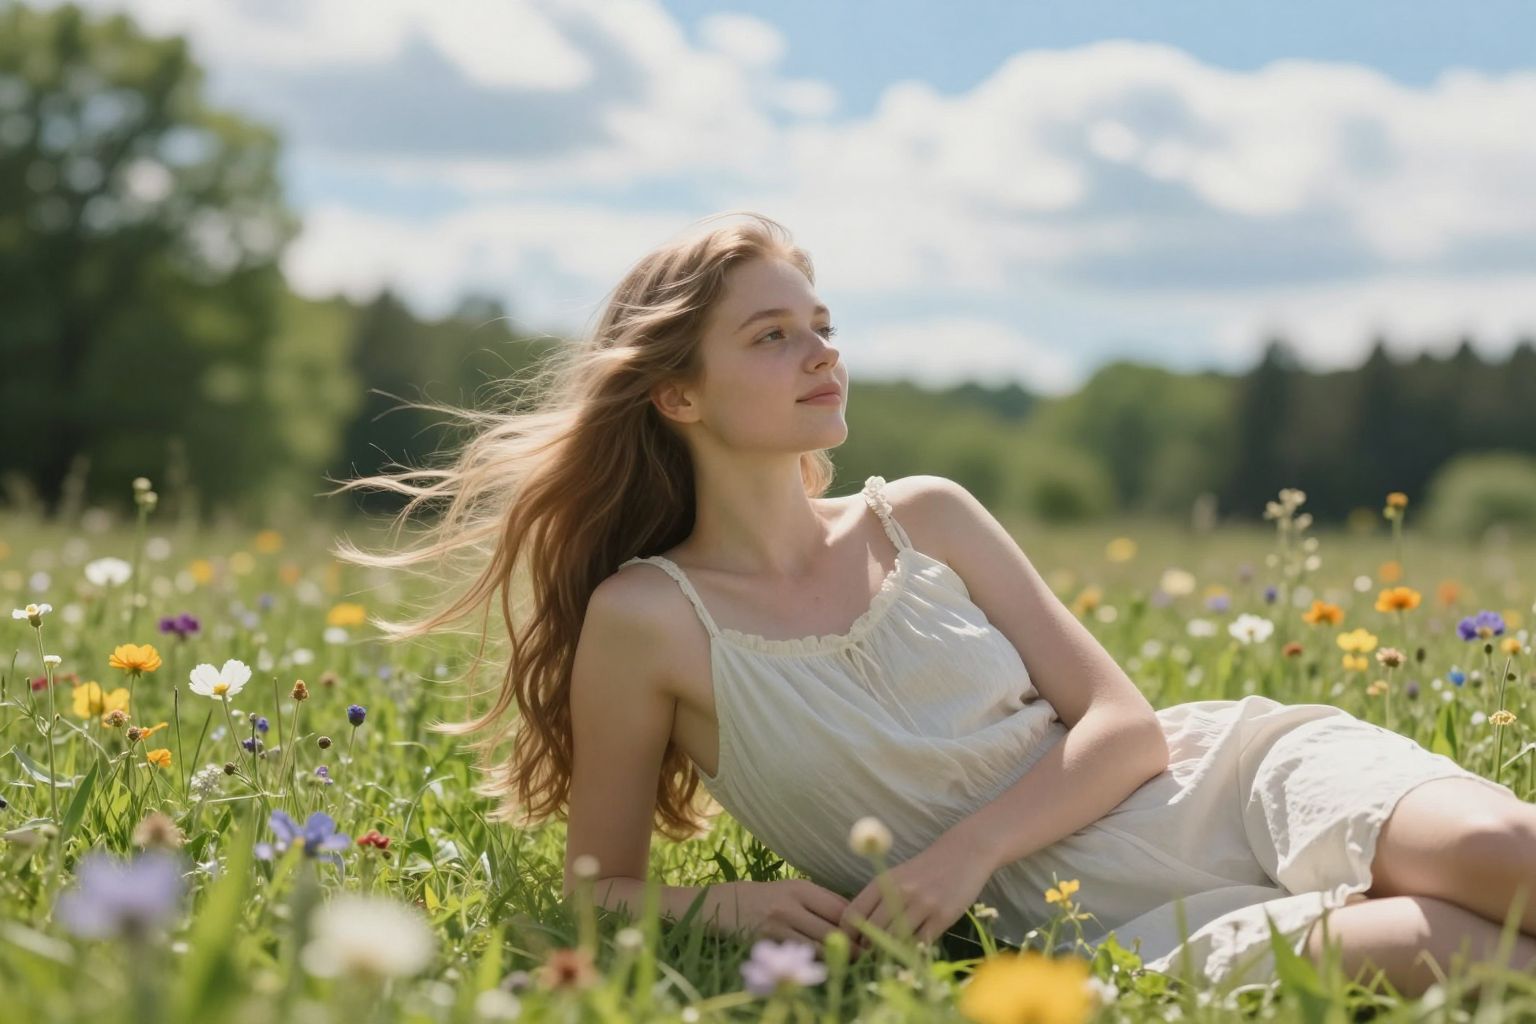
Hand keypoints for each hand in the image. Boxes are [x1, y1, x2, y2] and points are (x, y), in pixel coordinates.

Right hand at [707, 878, 869, 956]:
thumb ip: (823, 901)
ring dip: (836, 957)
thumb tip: (858, 916)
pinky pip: (799, 956)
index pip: (840, 908)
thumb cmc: (769, 897)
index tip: (869, 935)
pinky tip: (821, 963)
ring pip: (818, 947)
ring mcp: (778, 925)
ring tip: (848, 962)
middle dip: (852, 945)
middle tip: (865, 955)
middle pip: (832, 929)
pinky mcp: (768, 943)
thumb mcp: (794, 889)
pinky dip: (814, 962)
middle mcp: (790, 904)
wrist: (728, 904)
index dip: (858, 924)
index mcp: (801, 888)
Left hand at [837, 829, 994, 948]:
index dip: (848, 935)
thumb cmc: (926, 868)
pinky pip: (921, 942)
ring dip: (890, 951)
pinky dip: (915, 950)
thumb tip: (860, 932)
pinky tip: (914, 949)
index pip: (853, 913)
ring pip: (895, 939)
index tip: (851, 945)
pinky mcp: (943, 916)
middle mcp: (899, 892)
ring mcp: (922, 904)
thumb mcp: (897, 877)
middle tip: (871, 956)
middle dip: (868, 948)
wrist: (964, 853)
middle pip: (872, 930)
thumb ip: (879, 899)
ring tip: (891, 955)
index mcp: (883, 881)